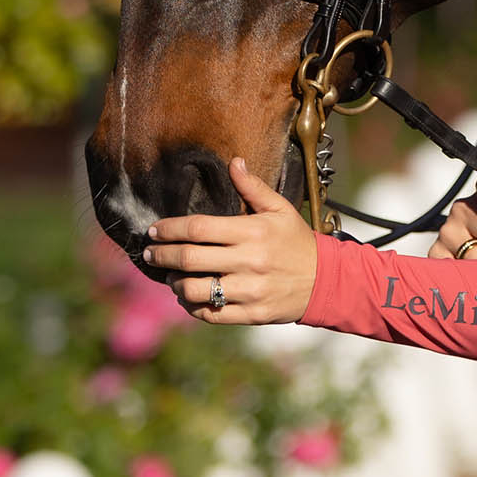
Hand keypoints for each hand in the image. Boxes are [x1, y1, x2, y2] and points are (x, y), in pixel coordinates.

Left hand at [143, 158, 317, 322]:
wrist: (327, 280)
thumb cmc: (297, 242)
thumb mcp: (281, 210)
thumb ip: (254, 188)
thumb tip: (234, 162)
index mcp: (253, 232)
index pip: (199, 228)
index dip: (170, 229)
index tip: (153, 230)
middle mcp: (250, 261)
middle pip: (190, 258)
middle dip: (162, 256)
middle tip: (149, 254)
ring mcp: (251, 290)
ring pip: (196, 290)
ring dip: (175, 284)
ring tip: (171, 278)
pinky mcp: (253, 313)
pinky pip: (212, 314)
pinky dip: (193, 307)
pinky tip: (188, 298)